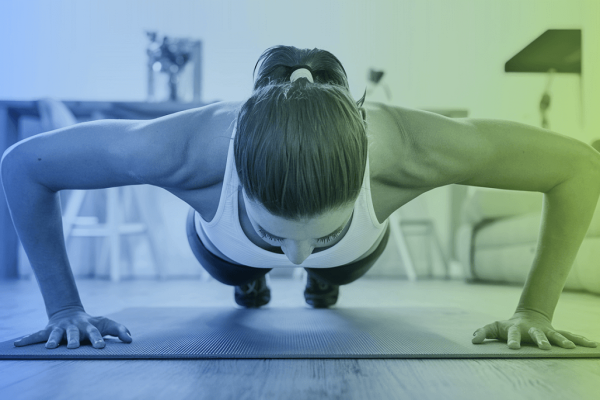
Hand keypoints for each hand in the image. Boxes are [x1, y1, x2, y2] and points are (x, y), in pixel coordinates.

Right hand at [13, 308, 132, 349]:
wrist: (69, 312)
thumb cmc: (91, 323)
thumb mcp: (106, 324)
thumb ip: (119, 330)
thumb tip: (130, 339)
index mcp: (89, 326)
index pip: (95, 332)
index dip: (98, 339)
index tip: (101, 346)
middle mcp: (74, 327)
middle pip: (74, 333)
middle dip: (73, 339)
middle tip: (73, 346)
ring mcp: (60, 328)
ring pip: (56, 333)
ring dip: (53, 340)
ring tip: (50, 347)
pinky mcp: (48, 330)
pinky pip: (36, 335)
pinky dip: (27, 339)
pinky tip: (18, 343)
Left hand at [472, 309, 598, 349]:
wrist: (528, 316)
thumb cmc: (507, 326)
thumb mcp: (494, 327)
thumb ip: (484, 332)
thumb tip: (474, 340)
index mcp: (516, 329)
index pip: (512, 334)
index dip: (512, 340)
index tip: (513, 348)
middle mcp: (532, 330)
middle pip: (536, 334)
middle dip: (540, 340)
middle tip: (544, 348)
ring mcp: (545, 331)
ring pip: (555, 335)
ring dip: (562, 341)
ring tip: (571, 348)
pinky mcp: (556, 333)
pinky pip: (569, 336)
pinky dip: (580, 340)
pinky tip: (591, 345)